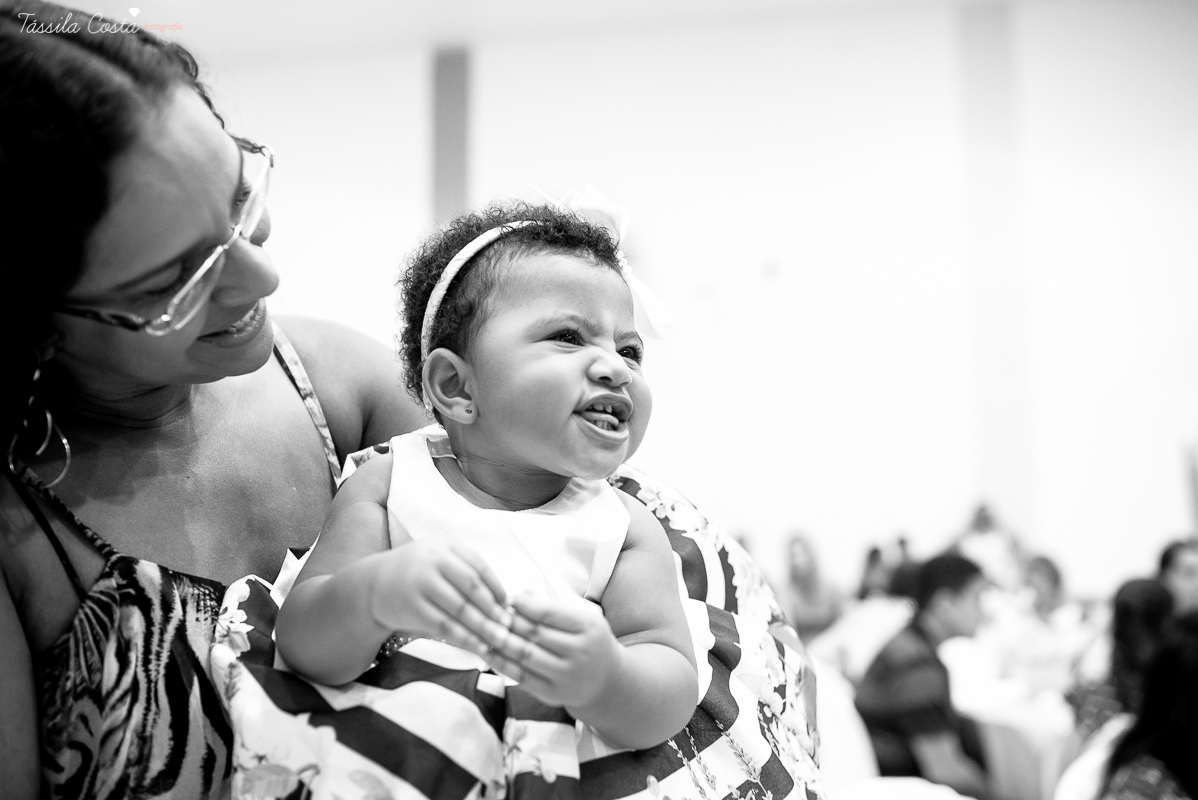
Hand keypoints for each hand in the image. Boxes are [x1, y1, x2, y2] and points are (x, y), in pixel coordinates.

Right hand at [370, 538, 511, 657]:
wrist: (373, 584)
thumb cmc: (417, 573)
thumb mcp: (439, 559)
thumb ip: (466, 571)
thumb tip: (503, 600)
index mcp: (446, 546)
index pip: (479, 567)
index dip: (497, 588)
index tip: (509, 606)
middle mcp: (434, 560)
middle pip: (472, 587)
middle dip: (493, 609)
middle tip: (509, 627)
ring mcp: (421, 582)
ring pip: (460, 609)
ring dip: (483, 627)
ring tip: (499, 641)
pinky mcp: (412, 606)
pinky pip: (444, 626)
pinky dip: (464, 639)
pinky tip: (478, 648)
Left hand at [484, 593, 621, 709]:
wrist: (606, 681)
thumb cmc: (589, 642)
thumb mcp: (582, 619)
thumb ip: (553, 608)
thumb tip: (520, 594)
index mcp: (588, 628)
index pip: (551, 613)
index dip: (525, 605)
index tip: (507, 598)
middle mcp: (580, 653)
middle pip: (535, 634)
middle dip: (509, 621)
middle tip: (490, 611)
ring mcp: (566, 676)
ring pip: (525, 655)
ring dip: (500, 641)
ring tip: (484, 629)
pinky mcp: (552, 694)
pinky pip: (521, 676)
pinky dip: (501, 663)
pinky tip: (488, 651)